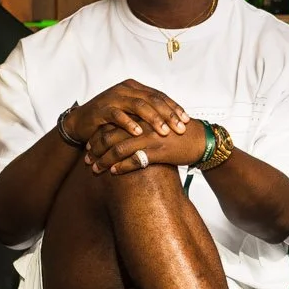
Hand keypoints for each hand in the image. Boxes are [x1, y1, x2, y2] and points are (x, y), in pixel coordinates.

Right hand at [69, 80, 191, 144]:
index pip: (159, 96)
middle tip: (180, 128)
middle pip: (152, 99)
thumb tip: (175, 123)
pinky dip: (129, 123)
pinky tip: (139, 133)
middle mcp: (126, 89)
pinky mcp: (102, 108)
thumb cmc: (110, 120)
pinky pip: (118, 115)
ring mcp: (114, 97)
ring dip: (153, 119)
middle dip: (169, 114)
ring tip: (164, 131)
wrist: (81, 122)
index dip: (174, 107)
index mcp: (135, 88)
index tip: (187, 120)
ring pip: (138, 105)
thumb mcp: (132, 115)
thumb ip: (148, 114)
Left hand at [86, 118, 207, 174]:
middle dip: (95, 149)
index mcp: (141, 116)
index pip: (112, 124)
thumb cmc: (180, 133)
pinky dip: (122, 167)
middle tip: (87, 159)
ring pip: (118, 149)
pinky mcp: (158, 152)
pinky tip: (113, 172)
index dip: (98, 136)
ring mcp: (150, 138)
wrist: (202, 140)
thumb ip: (141, 125)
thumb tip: (125, 133)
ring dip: (104, 160)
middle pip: (110, 136)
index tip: (89, 145)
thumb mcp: (157, 123)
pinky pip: (134, 160)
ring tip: (95, 169)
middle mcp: (142, 125)